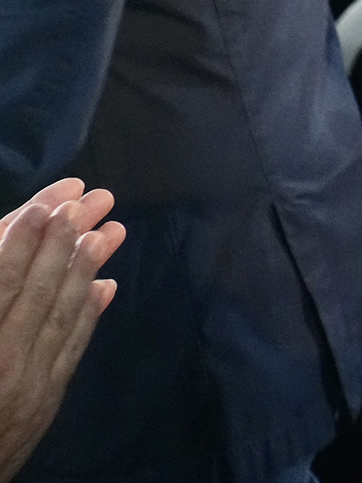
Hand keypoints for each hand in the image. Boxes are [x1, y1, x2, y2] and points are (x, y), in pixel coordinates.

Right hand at [0, 179, 123, 481]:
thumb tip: (4, 241)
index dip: (20, 242)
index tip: (45, 206)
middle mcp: (0, 362)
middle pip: (34, 292)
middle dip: (63, 243)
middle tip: (89, 202)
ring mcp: (24, 385)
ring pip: (59, 317)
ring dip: (84, 270)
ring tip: (106, 232)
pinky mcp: (43, 404)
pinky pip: (70, 350)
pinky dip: (88, 315)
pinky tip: (105, 285)